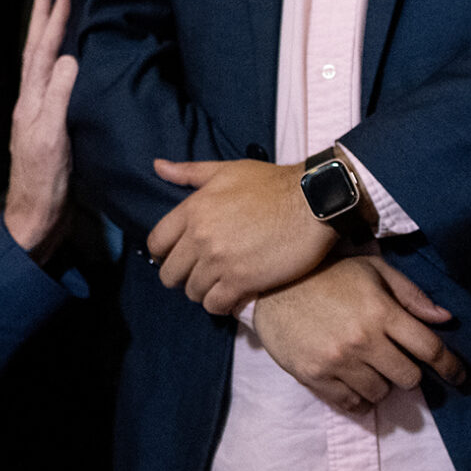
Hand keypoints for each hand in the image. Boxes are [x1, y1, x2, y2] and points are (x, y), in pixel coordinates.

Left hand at [4, 0, 79, 253]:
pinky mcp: (49, 128)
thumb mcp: (53, 138)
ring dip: (46, 38)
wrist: (36, 218)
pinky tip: (65, 64)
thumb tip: (68, 57)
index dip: (50, 23)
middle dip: (42, 20)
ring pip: (40, 66)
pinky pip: (51, 83)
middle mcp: (30, 104)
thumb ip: (58, 97)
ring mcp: (38, 116)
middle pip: (34, 53)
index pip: (40, 53)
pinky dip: (56, 64)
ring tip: (53, 15)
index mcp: (30, 103)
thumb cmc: (44, 182)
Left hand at [148, 158, 335, 312]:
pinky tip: (232, 296)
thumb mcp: (226, 170)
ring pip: (192, 291)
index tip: (176, 257)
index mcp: (193, 209)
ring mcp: (220, 260)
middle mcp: (200, 237)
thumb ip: (189, 172)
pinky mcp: (243, 280)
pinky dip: (220, 304)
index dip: (163, 254)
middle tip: (199, 274)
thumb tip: (157, 166)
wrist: (314, 200)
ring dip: (203, 291)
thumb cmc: (272, 183)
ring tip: (218, 285)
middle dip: (181, 277)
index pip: (156, 243)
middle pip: (170, 273)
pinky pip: (215, 304)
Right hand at [248, 256, 467, 411]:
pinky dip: (357, 397)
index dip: (451, 367)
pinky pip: (350, 402)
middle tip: (395, 361)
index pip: (430, 349)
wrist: (269, 286)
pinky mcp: (314, 376)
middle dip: (408, 372)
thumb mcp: (372, 270)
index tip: (459, 377)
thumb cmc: (327, 274)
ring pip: (381, 393)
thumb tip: (446, 319)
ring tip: (367, 367)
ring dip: (381, 384)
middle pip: (409, 377)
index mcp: (381, 311)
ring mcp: (337, 361)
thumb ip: (411, 295)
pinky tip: (351, 381)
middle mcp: (362, 339)